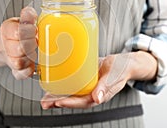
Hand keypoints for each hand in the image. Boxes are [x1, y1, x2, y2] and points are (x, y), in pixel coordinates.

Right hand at [0, 7, 37, 79]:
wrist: (7, 42)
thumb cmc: (19, 31)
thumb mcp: (21, 19)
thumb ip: (27, 16)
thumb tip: (30, 12)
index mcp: (7, 30)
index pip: (16, 32)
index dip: (27, 32)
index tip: (35, 30)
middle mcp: (5, 45)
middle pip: (17, 49)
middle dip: (30, 45)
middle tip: (37, 41)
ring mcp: (9, 59)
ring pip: (17, 63)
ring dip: (29, 58)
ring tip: (35, 52)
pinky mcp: (15, 70)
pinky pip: (19, 74)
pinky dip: (27, 72)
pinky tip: (33, 67)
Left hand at [41, 52, 156, 108]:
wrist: (122, 62)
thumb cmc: (121, 70)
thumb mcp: (114, 77)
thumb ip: (106, 87)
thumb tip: (98, 99)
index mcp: (98, 95)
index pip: (82, 102)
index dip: (70, 103)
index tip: (58, 102)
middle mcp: (90, 93)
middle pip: (72, 100)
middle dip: (58, 102)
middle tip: (45, 103)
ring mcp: (86, 86)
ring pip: (70, 93)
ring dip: (57, 96)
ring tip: (44, 98)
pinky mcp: (83, 79)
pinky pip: (71, 84)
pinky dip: (62, 85)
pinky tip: (52, 85)